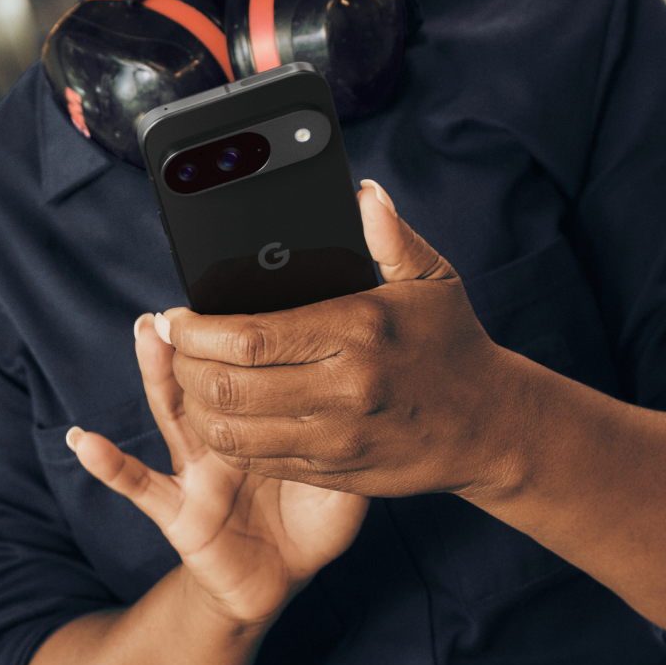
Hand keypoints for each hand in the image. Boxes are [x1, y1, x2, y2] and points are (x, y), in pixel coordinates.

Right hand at [67, 312, 367, 625]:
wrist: (284, 576)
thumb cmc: (315, 511)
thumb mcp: (348, 459)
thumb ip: (353, 413)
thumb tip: (379, 357)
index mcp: (268, 412)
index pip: (254, 360)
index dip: (247, 327)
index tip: (244, 279)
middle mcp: (226, 431)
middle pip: (208, 373)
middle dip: (197, 337)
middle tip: (194, 292)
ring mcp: (197, 467)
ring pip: (174, 410)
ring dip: (157, 371)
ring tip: (146, 329)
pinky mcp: (178, 510)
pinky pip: (139, 486)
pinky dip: (109, 464)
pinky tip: (85, 442)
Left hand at [156, 180, 514, 497]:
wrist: (491, 427)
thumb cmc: (454, 344)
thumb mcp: (432, 281)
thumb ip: (391, 237)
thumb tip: (362, 193)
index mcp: (358, 332)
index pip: (249, 337)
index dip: (195, 330)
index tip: (174, 317)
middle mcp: (344, 389)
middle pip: (228, 386)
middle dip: (183, 365)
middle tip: (174, 346)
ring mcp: (337, 438)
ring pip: (233, 431)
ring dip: (196, 405)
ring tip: (190, 378)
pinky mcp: (335, 472)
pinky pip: (258, 460)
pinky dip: (226, 438)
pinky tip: (220, 413)